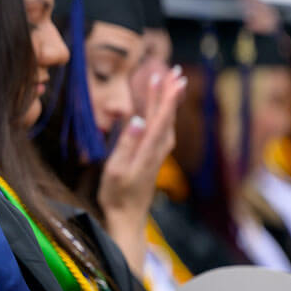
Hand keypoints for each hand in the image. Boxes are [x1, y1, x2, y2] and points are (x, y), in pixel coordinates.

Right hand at [97, 66, 185, 273]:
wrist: (127, 219)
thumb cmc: (117, 195)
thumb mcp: (116, 169)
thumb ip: (127, 143)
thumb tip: (138, 118)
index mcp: (148, 149)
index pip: (160, 116)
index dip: (165, 95)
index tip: (169, 76)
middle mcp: (157, 150)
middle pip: (166, 116)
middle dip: (170, 93)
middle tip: (175, 72)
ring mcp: (157, 155)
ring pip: (167, 123)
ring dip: (169, 102)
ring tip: (173, 84)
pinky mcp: (153, 159)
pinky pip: (163, 130)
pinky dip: (165, 115)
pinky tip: (164, 112)